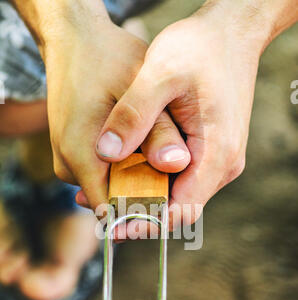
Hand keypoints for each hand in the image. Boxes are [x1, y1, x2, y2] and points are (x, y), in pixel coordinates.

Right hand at [13, 0, 189, 210]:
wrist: (74, 41)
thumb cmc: (107, 59)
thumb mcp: (140, 88)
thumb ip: (157, 130)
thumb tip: (178, 166)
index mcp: (82, 157)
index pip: (115, 211)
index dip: (146, 212)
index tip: (174, 201)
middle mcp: (69, 167)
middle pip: (115, 199)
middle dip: (147, 190)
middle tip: (172, 163)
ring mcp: (68, 162)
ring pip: (111, 186)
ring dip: (137, 176)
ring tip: (154, 145)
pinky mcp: (72, 155)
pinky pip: (104, 173)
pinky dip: (126, 164)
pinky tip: (139, 141)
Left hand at [96, 0, 293, 229]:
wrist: (232, 32)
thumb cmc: (201, 49)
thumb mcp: (160, 74)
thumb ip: (134, 116)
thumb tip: (106, 154)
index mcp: (216, 154)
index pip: (180, 211)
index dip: (146, 223)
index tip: (114, 226)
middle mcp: (224, 165)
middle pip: (179, 209)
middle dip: (141, 215)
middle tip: (104, 212)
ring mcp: (220, 159)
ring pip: (180, 195)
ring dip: (146, 199)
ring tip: (110, 195)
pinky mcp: (212, 151)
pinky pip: (183, 179)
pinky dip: (156, 182)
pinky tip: (131, 173)